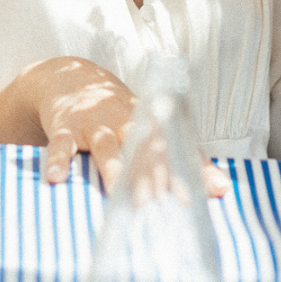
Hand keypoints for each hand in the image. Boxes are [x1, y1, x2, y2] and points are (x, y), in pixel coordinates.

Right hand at [20, 57, 228, 199]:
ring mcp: (95, 124)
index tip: (195, 197)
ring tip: (118, 191)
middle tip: (156, 203)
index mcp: (151, 125)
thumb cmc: (120, 114)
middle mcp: (125, 122)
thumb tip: (225, 189)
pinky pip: (61, 144)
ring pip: (106, 147)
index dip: (184, 171)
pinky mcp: (66, 125)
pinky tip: (55, 178)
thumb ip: (186, 158)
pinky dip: (57, 160)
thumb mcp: (152, 128)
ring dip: (112, 168)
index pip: (172, 150)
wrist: (72, 78)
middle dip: (150, 175)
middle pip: (142, 149)